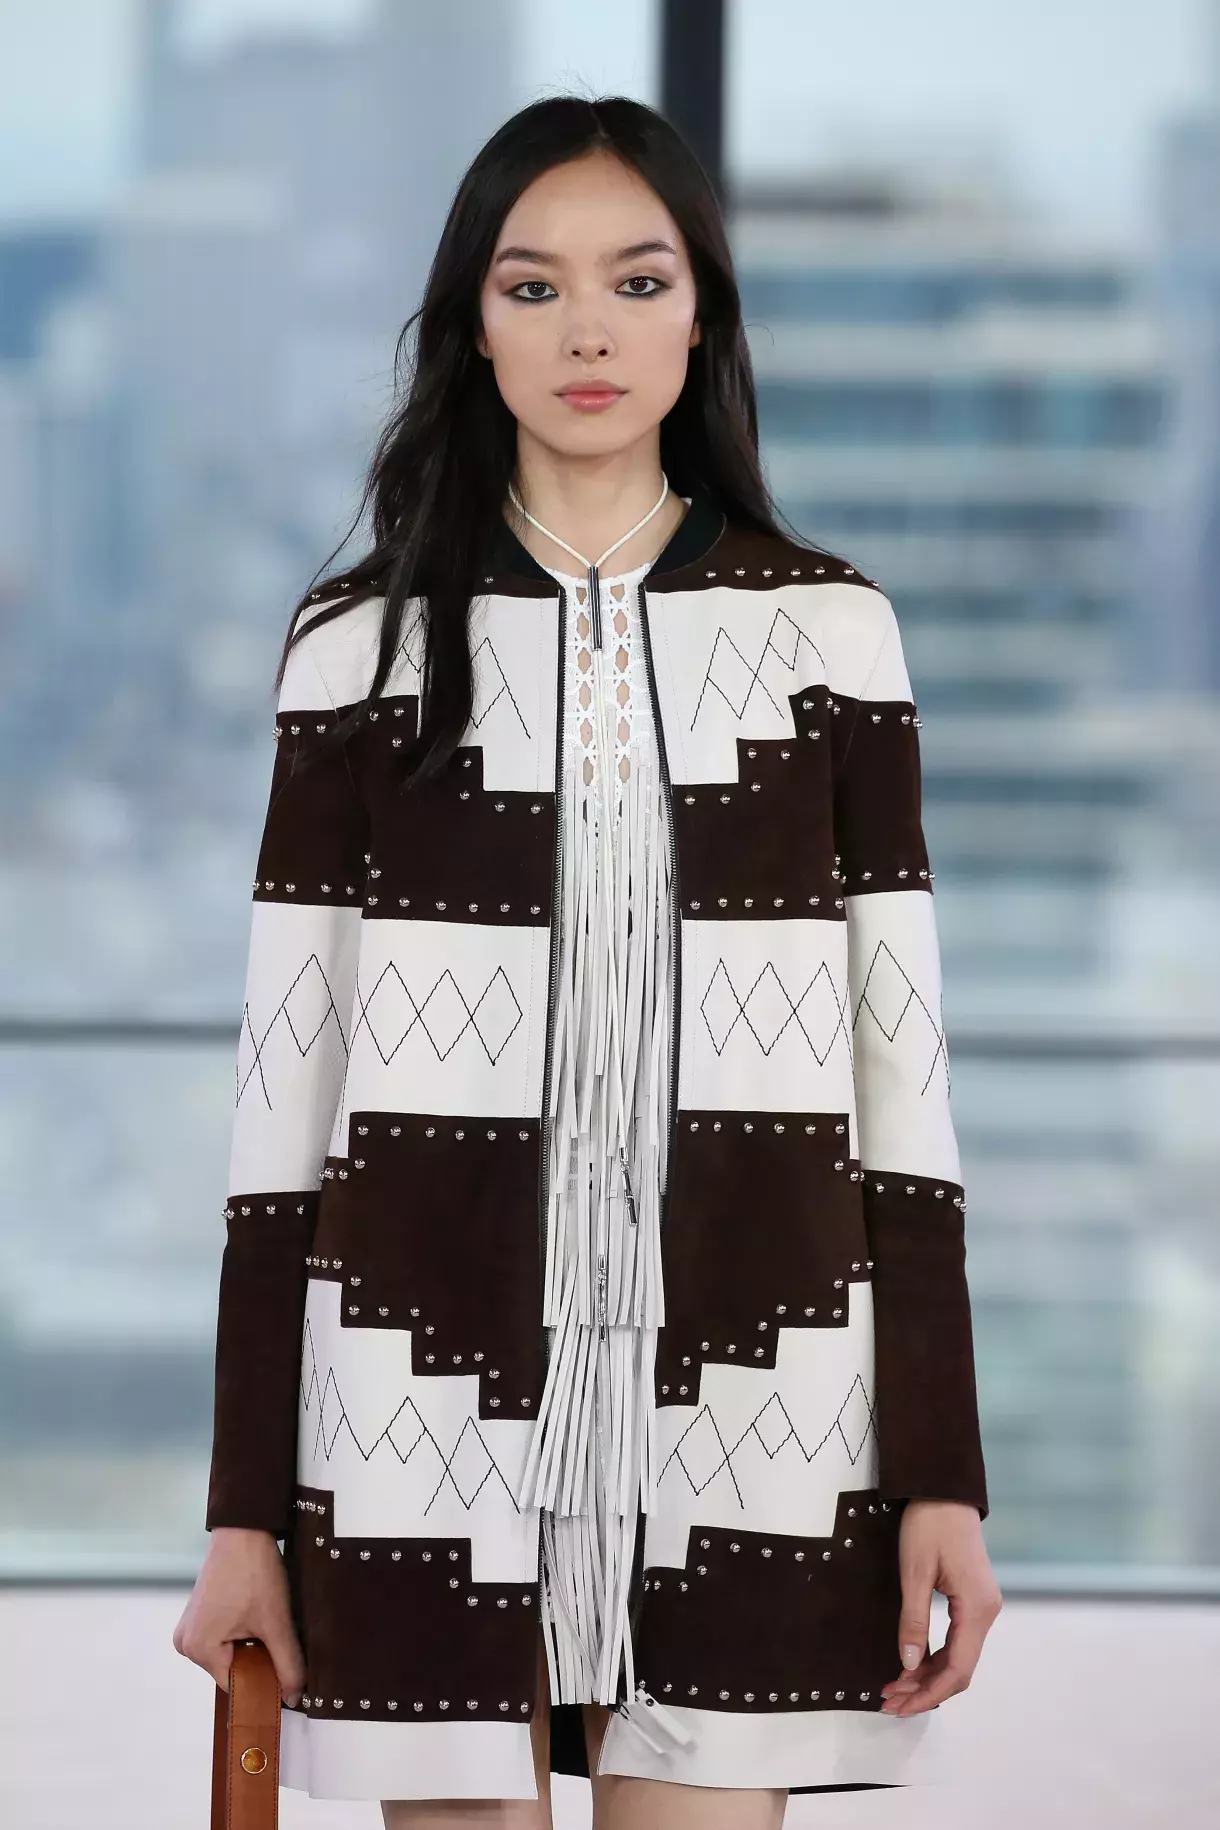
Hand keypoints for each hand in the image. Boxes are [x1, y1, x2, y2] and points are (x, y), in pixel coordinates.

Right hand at [173, 1526, 306, 1706]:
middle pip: (231, 1670)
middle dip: (257, 1662)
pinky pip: (223, 1639)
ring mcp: (189, 1628)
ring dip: (251, 1647)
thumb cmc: (255, 1571)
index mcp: (199, 1649)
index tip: (286, 1678)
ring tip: (267, 1624)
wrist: (243, 1528)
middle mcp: (186, 1643)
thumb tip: (295, 1698)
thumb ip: (287, 1664)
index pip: (235, 1685)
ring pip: (229, 1654)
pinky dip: (242, 1635)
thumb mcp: (276, 1622)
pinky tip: (256, 1617)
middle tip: (279, 1642)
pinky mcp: (198, 1616)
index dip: (262, 1684)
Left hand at [878, 1498, 1001, 1716]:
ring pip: (957, 1657)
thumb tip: (908, 1664)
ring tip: (894, 1687)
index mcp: (976, 1609)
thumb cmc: (929, 1525)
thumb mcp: (914, 1572)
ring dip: (927, 1675)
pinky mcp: (972, 1600)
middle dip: (925, 1689)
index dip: (928, 1693)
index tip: (899, 1705)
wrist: (944, 1490)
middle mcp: (985, 1613)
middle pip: (959, 1669)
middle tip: (889, 1701)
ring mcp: (981, 1607)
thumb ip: (913, 1620)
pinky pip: (956, 1640)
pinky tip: (911, 1664)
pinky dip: (934, 1656)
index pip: (957, 1669)